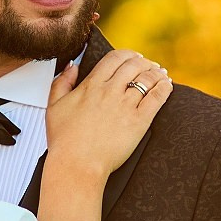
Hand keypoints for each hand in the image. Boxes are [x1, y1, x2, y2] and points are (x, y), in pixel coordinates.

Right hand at [44, 48, 172, 180]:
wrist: (77, 165)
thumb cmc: (64, 141)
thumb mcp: (54, 106)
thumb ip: (62, 82)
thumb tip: (71, 67)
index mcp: (91, 85)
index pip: (115, 58)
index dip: (128, 54)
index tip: (134, 57)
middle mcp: (110, 92)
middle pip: (134, 65)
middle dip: (145, 62)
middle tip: (150, 66)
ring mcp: (125, 106)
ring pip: (147, 78)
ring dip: (157, 73)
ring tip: (161, 74)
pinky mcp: (138, 122)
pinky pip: (157, 97)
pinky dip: (164, 88)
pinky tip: (167, 85)